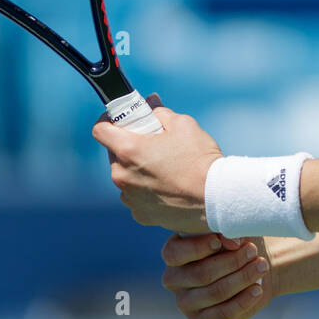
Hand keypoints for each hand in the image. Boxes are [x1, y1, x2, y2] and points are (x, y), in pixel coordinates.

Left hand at [92, 101, 221, 233]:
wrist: (217, 199)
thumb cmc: (200, 159)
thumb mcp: (183, 125)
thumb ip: (160, 112)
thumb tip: (150, 103)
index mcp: (128, 150)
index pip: (100, 130)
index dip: (109, 121)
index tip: (120, 120)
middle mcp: (122, 176)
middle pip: (115, 154)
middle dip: (129, 145)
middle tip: (151, 142)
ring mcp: (130, 198)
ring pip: (126, 176)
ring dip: (137, 169)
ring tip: (164, 167)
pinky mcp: (141, 215)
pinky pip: (137, 196)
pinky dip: (146, 190)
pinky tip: (168, 186)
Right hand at [162, 232, 273, 318]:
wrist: (251, 264)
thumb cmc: (234, 241)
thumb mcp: (227, 229)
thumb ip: (224, 230)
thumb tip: (229, 240)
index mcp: (172, 253)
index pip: (175, 253)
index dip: (199, 247)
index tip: (221, 239)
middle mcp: (173, 279)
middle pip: (201, 274)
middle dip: (231, 261)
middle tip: (252, 250)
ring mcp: (185, 302)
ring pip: (215, 293)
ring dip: (242, 279)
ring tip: (261, 266)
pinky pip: (222, 314)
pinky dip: (243, 301)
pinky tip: (258, 289)